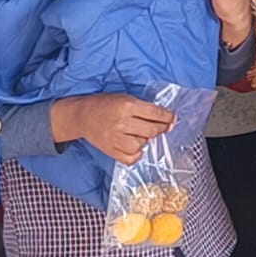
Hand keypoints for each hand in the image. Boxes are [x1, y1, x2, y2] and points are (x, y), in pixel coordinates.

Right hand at [51, 93, 173, 164]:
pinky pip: (131, 158)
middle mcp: (122, 123)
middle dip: (161, 129)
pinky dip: (136, 154)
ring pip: (142, 144)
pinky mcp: (111, 151)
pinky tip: (134, 145)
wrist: (83, 116)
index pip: (155, 113)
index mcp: (127, 106)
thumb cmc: (106, 105)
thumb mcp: (126, 98)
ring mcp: (116, 139)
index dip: (168, 117)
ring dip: (146, 140)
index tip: (172, 118)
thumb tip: (167, 119)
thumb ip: (145, 108)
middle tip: (163, 127)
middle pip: (152, 130)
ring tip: (140, 133)